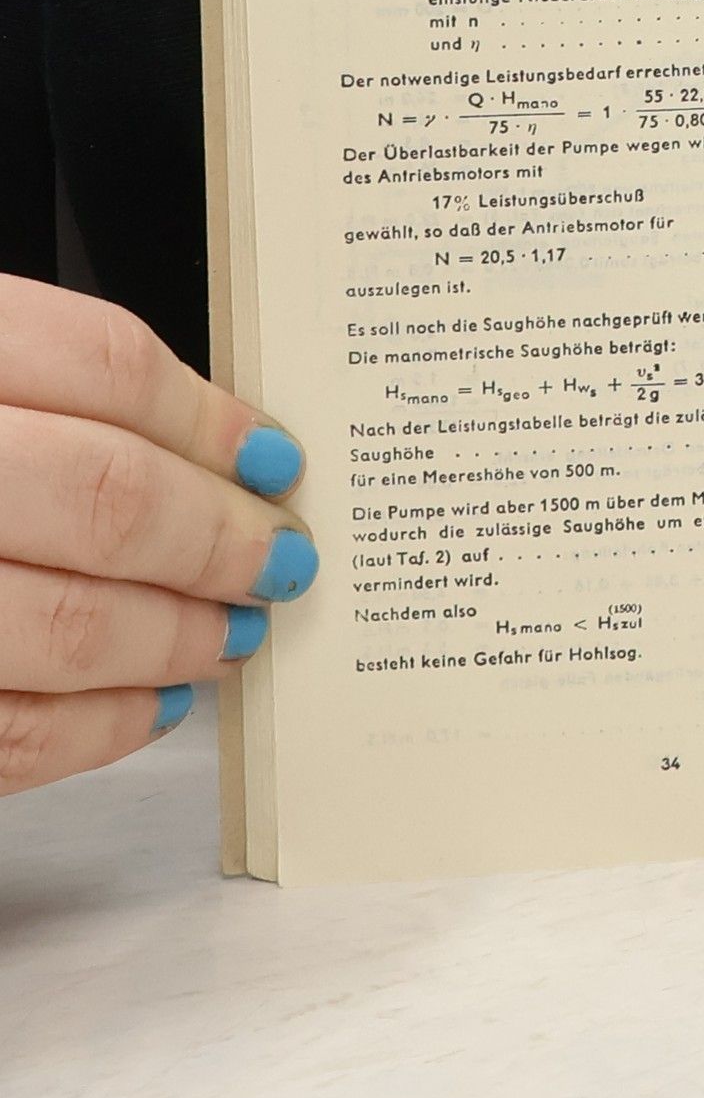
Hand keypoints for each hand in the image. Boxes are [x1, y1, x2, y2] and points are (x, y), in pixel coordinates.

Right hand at [0, 275, 316, 795]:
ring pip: (64, 625)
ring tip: (231, 631)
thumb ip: (38, 391)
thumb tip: (213, 450)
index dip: (209, 417)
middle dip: (220, 538)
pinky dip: (99, 728)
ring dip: (176, 637)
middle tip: (282, 559)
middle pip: (106, 495)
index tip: (275, 459)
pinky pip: (1, 737)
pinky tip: (152, 705)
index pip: (98, 361)